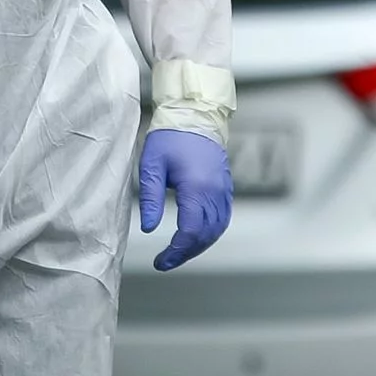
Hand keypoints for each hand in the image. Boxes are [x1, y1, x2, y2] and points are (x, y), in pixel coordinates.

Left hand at [138, 129, 231, 271]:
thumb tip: (149, 229)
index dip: (176, 252)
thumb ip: (151, 198)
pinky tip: (197, 237)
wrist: (194, 113)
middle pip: (206, 236)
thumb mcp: (152, 166)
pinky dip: (211, 233)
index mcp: (196, 187)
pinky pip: (223, 218)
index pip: (191, 232)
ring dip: (199, 246)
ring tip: (179, 252)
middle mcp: (215, 191)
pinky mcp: (226, 186)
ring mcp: (224, 189)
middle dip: (186, 253)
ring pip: (217, 229)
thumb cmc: (170, 136)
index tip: (160, 261)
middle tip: (166, 261)